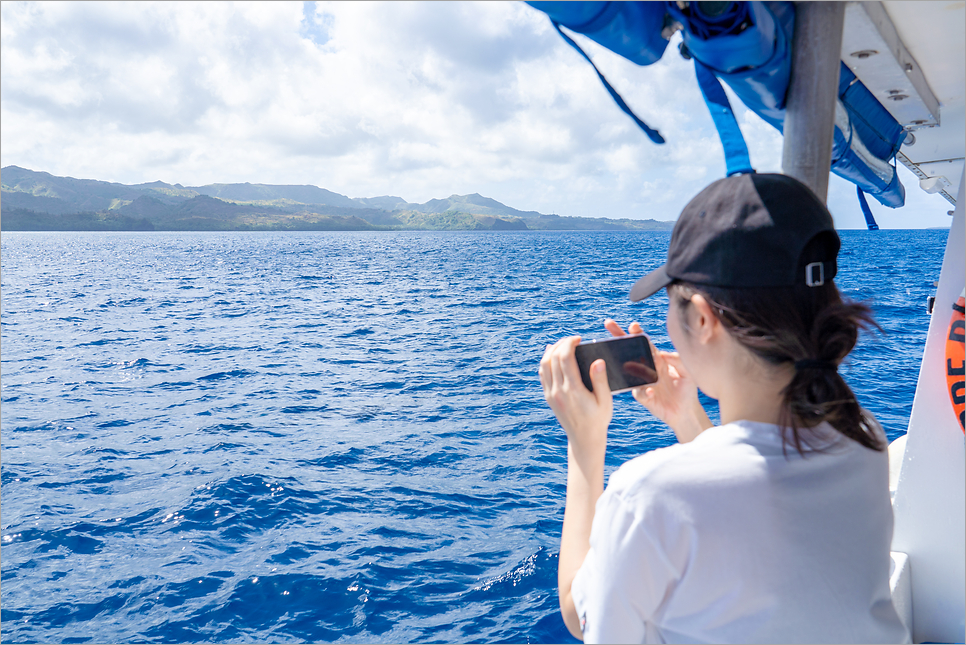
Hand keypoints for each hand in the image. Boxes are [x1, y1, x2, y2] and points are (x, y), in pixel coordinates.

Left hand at [539, 336, 611, 460]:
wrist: (584, 438)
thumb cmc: (598, 418)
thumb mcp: (605, 400)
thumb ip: (600, 380)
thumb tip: (597, 361)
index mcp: (573, 390)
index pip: (565, 358)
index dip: (570, 343)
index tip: (579, 339)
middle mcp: (558, 391)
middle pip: (553, 358)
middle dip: (561, 344)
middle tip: (572, 340)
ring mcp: (551, 394)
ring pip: (544, 365)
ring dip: (551, 351)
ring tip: (562, 345)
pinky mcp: (548, 397)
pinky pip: (542, 374)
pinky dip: (545, 361)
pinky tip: (552, 356)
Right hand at [604, 319, 710, 442]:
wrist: (685, 411)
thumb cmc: (686, 389)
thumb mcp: (688, 372)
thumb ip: (678, 360)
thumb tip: (663, 354)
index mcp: (657, 360)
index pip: (645, 344)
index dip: (638, 334)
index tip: (633, 326)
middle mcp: (647, 369)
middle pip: (630, 351)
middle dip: (619, 337)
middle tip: (608, 325)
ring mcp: (643, 382)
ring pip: (629, 370)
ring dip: (625, 365)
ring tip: (625, 361)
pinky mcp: (644, 397)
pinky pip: (640, 393)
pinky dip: (645, 391)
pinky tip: (651, 391)